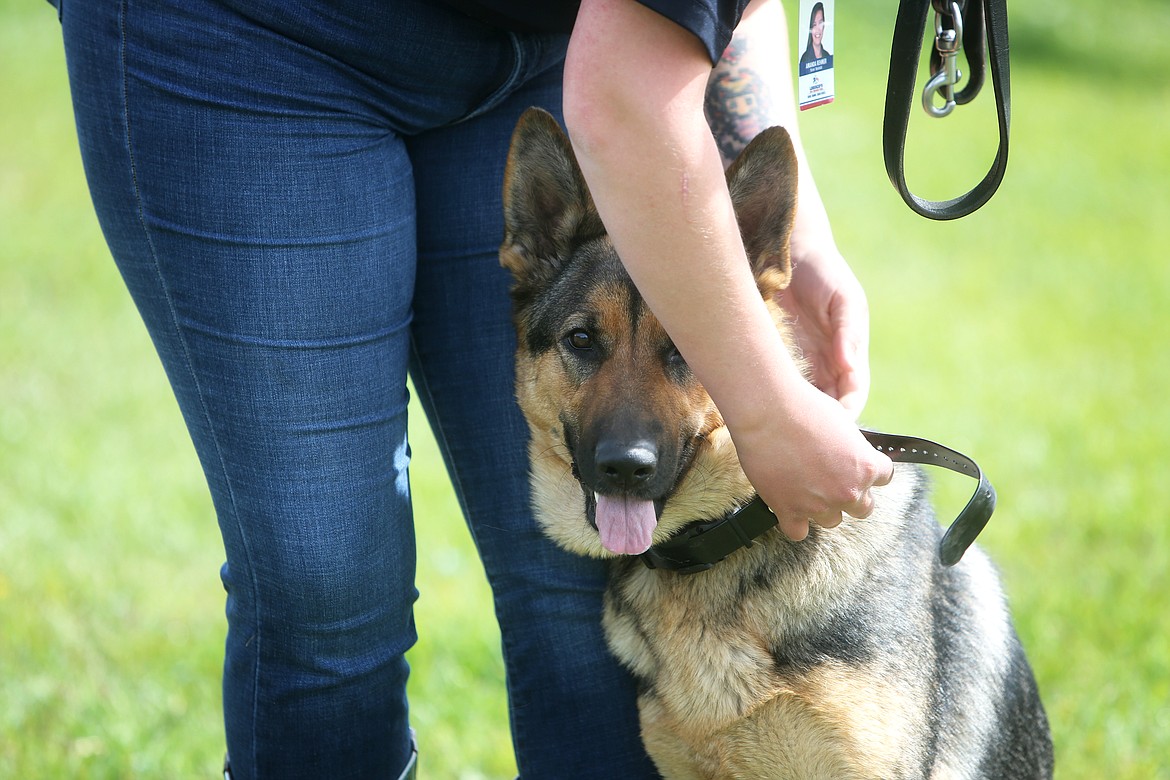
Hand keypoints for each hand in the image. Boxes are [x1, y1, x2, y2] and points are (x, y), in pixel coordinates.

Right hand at [729, 374, 893, 540]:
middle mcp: (847, 491)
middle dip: (849, 493)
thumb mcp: (843, 422)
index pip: (883, 477)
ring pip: (832, 521)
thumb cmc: (804, 407)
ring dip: (822, 507)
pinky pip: (798, 532)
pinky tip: (788, 504)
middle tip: (830, 478)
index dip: (867, 470)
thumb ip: (852, 449)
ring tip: (804, 486)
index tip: (854, 464)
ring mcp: (819, 505)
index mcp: (866, 467)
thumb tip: (849, 458)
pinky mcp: (789, 512)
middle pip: (863, 508)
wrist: (766, 411)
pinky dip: (794, 521)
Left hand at [775, 243, 870, 418]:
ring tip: (781, 430)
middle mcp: (828, 363)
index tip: (834, 430)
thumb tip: (850, 365)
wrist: (789, 252)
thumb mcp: (844, 299)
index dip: (846, 415)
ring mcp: (804, 362)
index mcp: (849, 353)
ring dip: (797, 417)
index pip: (852, 395)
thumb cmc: (824, 272)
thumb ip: (848, 332)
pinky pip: (779, 385)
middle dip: (821, 425)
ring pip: (804, 401)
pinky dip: (775, 399)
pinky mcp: (780, 356)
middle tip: (804, 440)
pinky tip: (763, 408)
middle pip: (828, 406)